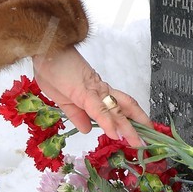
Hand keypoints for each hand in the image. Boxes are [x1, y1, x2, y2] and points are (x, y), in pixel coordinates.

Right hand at [32, 45, 150, 146]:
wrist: (46, 48)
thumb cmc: (50, 69)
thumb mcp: (61, 98)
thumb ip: (75, 114)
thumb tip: (87, 130)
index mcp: (94, 93)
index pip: (115, 109)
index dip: (126, 121)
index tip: (134, 135)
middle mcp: (99, 91)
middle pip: (124, 109)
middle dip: (137, 125)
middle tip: (147, 142)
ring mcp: (95, 90)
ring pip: (117, 110)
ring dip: (129, 128)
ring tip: (140, 142)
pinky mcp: (85, 91)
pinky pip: (99, 109)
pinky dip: (108, 123)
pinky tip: (116, 135)